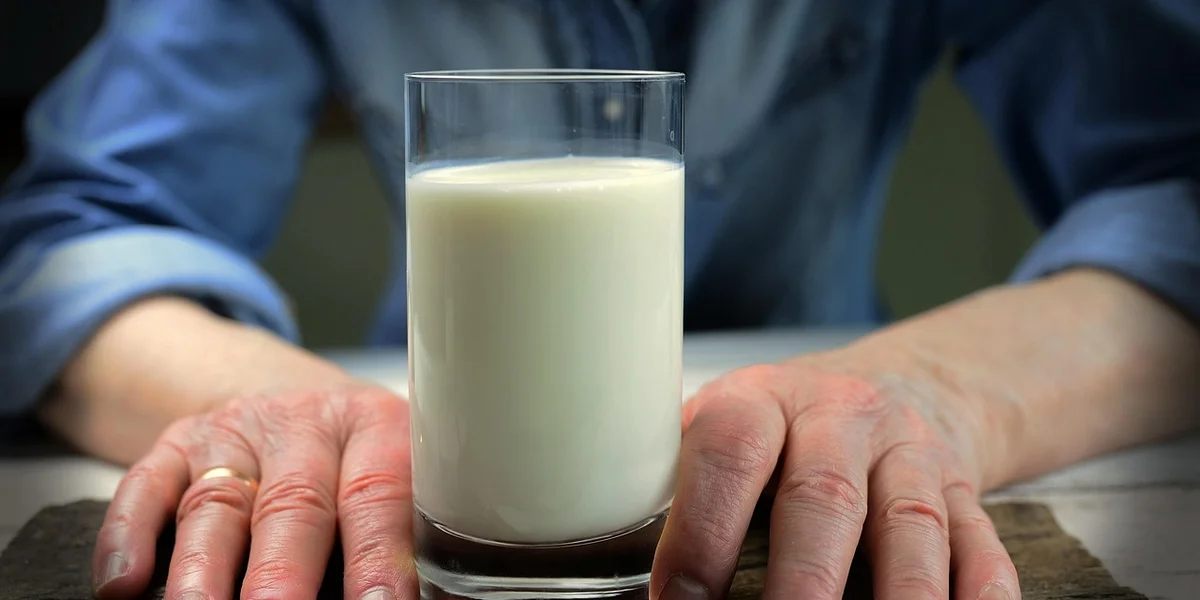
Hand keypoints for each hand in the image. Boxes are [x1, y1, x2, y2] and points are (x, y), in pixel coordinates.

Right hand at [92, 385, 416, 599]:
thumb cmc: (357, 457)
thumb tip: (435, 597)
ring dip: (203, 570)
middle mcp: (304, 424)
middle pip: (292, 503)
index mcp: (375, 429)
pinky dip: (128, 536)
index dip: (378, 558)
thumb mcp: (396, 473)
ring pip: (215, 504)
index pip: (376, 496)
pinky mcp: (177, 443)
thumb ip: (403, 532)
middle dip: (283, 574)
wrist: (296, 396)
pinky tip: (124, 585)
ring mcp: (235, 433)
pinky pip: (144, 485)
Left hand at [651, 352, 1019, 599]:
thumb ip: (678, 481)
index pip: (729, 452)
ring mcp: (909, 455)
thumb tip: (620, 569)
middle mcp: (841, 418)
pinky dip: (977, 597)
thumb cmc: (783, 426)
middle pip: (824, 499)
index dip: (702, 530)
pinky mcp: (963, 493)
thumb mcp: (722, 424)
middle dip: (800, 583)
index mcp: (761, 399)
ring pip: (910, 527)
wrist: (894, 387)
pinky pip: (981, 548)